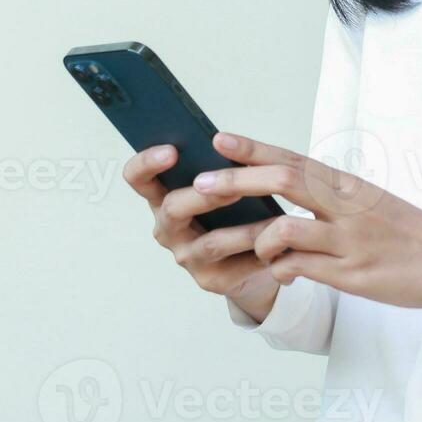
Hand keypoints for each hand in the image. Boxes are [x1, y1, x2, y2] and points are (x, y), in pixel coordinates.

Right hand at [122, 143, 281, 319]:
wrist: (256, 258)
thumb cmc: (237, 211)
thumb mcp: (225, 184)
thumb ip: (219, 166)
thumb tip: (226, 141)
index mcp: (164, 196)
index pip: (138, 178)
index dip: (147, 163)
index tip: (172, 150)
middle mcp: (168, 228)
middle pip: (172, 209)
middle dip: (205, 196)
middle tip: (234, 187)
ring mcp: (187, 256)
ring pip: (211, 242)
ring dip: (246, 229)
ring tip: (276, 219)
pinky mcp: (211, 280)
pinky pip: (237, 266)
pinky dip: (262, 252)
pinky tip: (283, 244)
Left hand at [189, 131, 421, 318]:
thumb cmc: (406, 231)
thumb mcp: (368, 202)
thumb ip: (328, 196)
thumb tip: (285, 185)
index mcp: (347, 184)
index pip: (293, 157)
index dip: (254, 148)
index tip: (219, 138)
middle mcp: (347, 205)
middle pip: (284, 181)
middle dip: (237, 182)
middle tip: (200, 184)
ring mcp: (349, 240)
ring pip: (285, 229)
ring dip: (252, 238)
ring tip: (233, 245)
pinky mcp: (353, 275)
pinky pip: (302, 268)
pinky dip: (280, 270)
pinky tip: (279, 274)